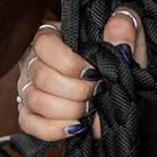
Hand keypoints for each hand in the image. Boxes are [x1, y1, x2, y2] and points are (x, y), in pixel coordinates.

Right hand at [17, 7, 147, 140]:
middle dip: (74, 90)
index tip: (92, 72)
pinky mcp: (29, 113)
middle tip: (96, 92)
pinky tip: (75, 127)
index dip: (67, 62)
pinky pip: (29, 124)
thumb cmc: (117, 60)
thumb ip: (125, 28)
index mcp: (52, 37)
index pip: (44, 44)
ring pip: (35, 101)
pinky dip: (53, 128)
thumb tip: (116, 31)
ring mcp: (28, 88)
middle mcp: (34, 61)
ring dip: (68, 109)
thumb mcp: (129, 40)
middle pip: (41, 77)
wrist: (120, 89)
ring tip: (90, 109)